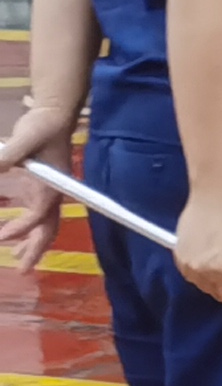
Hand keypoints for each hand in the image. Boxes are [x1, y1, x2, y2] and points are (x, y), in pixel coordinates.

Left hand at [0, 97, 73, 272]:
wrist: (53, 115)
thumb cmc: (42, 126)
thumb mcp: (22, 140)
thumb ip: (6, 158)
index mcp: (52, 185)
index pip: (41, 213)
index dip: (23, 227)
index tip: (2, 235)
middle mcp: (53, 193)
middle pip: (49, 228)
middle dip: (36, 250)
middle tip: (21, 270)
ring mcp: (47, 193)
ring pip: (44, 226)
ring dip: (32, 245)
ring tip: (17, 261)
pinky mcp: (38, 190)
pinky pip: (35, 217)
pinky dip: (25, 231)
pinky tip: (11, 240)